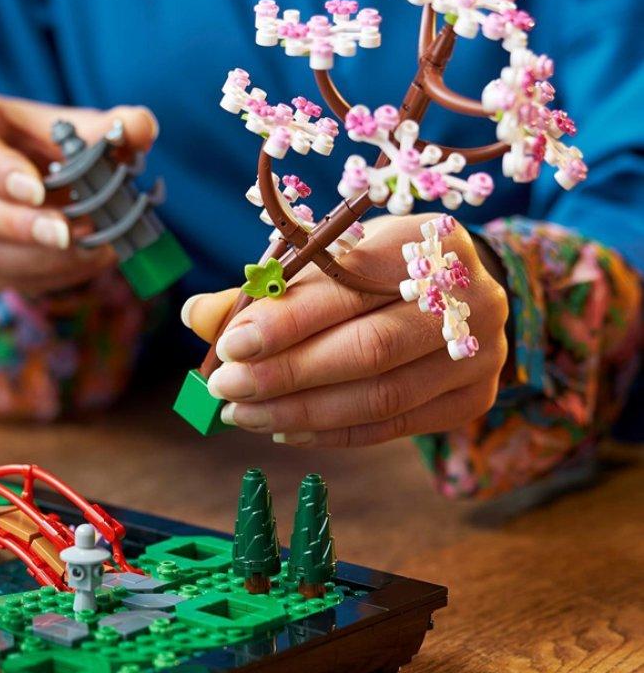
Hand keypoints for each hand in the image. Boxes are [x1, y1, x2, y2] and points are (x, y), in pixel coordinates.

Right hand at [0, 92, 158, 294]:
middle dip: (19, 225)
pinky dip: (41, 274)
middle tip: (68, 234)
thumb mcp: (70, 127)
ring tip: (86, 250)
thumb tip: (139, 128)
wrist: (25, 174)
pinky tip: (80, 263)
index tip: (37, 190)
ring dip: (34, 258)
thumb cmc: (41, 142)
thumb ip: (106, 128)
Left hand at [182, 215, 509, 446]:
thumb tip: (196, 314)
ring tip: (243, 413)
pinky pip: (392, 425)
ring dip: (300, 411)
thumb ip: (269, 285)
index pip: (352, 284)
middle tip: (225, 387)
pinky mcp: (472, 398)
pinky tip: (283, 430)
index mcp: (429, 241)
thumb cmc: (380, 268)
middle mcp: (467, 297)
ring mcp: (477, 353)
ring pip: (379, 395)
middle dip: (286, 373)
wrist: (466, 291)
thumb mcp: (334, 257)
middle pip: (369, 348)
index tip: (230, 343)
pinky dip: (331, 432)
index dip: (288, 318)